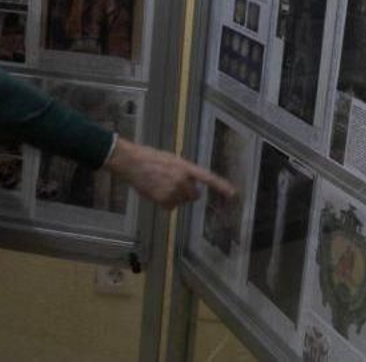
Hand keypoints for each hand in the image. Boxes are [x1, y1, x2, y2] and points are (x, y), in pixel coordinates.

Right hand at [103, 137, 235, 209]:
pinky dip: (163, 203)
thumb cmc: (148, 158)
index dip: (221, 186)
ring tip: (158, 185)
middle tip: (171, 184)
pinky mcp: (164, 200)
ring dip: (173, 197)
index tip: (233, 194)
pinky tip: (154, 192)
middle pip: (194, 195)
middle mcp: (182, 179)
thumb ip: (182, 172)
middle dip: (187, 193)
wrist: (131, 162)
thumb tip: (189, 186)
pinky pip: (170, 207)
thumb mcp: (170, 160)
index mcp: (185, 166)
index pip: (208, 178)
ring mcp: (173, 190)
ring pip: (180, 201)